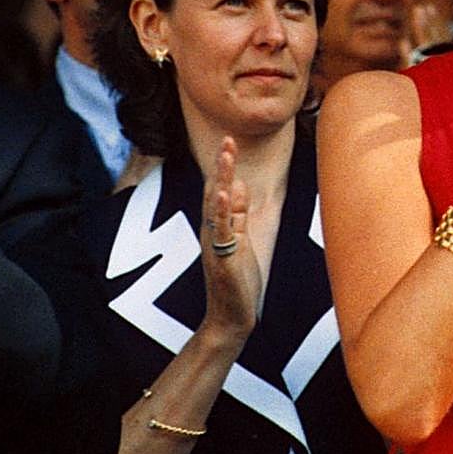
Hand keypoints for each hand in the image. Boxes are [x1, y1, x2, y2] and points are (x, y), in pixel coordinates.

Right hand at [200, 137, 259, 341]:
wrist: (231, 315)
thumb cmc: (237, 279)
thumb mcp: (240, 240)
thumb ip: (237, 215)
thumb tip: (236, 186)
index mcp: (218, 226)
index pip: (219, 190)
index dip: (225, 166)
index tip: (230, 142)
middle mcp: (212, 230)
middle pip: (214, 191)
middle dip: (222, 165)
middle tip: (228, 138)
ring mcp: (215, 242)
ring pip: (216, 205)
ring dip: (221, 179)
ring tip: (226, 155)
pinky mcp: (222, 256)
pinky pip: (221, 229)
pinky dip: (221, 210)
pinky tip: (222, 192)